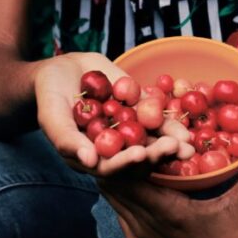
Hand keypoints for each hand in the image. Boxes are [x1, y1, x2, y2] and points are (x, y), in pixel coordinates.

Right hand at [34, 52, 188, 175]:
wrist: (62, 69)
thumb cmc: (50, 95)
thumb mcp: (52, 115)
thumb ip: (67, 139)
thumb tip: (90, 161)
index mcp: (91, 157)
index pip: (111, 167)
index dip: (126, 163)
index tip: (141, 156)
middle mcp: (112, 148)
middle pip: (137, 157)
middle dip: (156, 154)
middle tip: (175, 150)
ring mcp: (126, 129)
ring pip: (151, 139)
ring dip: (170, 141)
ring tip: (188, 143)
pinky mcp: (136, 109)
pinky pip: (155, 116)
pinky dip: (169, 120)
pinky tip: (185, 122)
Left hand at [98, 128, 237, 237]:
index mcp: (172, 216)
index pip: (135, 181)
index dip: (130, 156)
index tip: (135, 132)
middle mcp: (150, 230)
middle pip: (116, 188)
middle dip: (119, 160)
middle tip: (124, 131)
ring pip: (113, 200)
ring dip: (118, 175)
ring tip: (123, 146)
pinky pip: (119, 213)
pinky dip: (121, 193)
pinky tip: (130, 174)